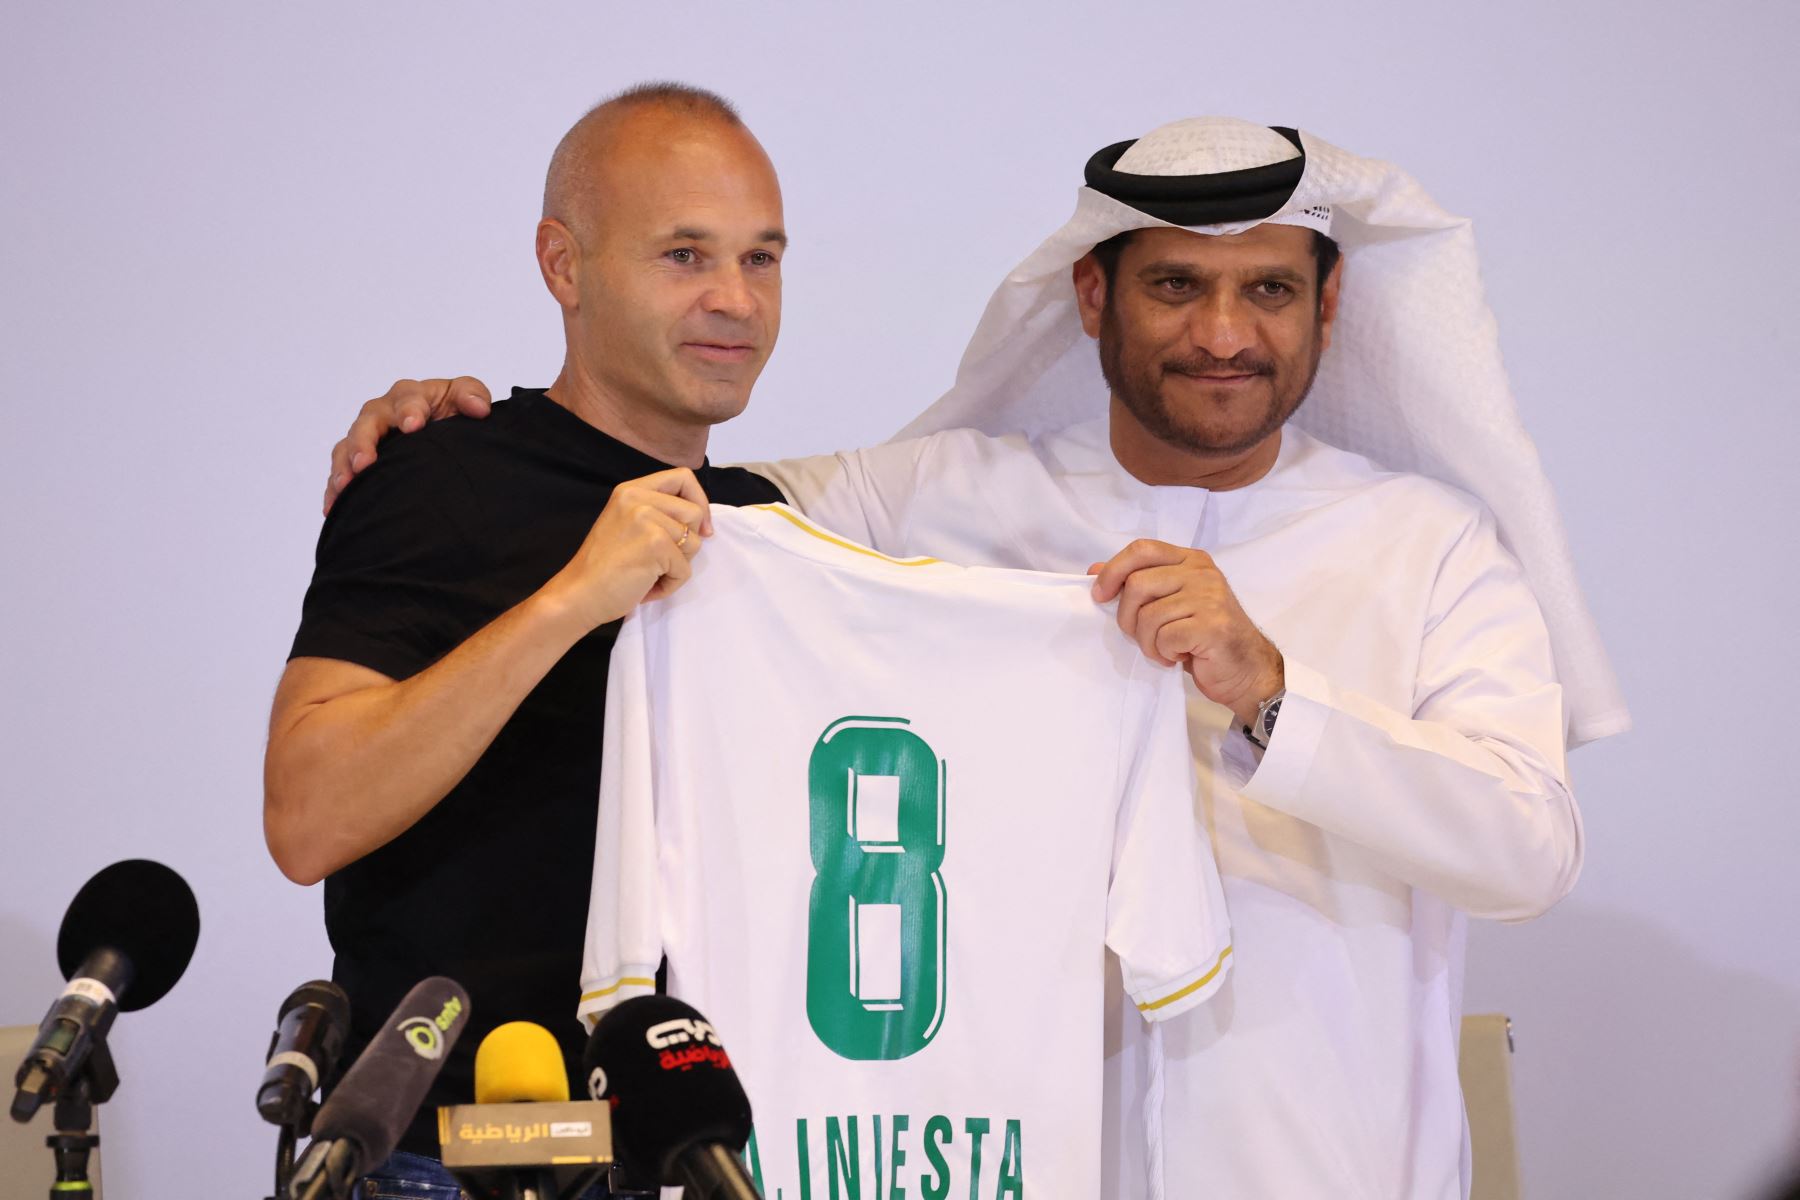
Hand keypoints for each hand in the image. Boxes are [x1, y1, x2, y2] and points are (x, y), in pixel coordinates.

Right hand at [324, 377, 493, 513]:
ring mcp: (366, 438)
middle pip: (367, 423)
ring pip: (347, 448)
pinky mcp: (356, 462)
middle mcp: (382, 414)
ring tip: (345, 485)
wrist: (443, 435)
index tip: (413, 426)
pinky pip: (340, 474)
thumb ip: (472, 395)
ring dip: (344, 467)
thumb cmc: (451, 412)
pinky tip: (333, 507)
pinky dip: (335, 491)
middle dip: (364, 442)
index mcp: (410, 396)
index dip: (409, 411)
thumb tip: (479, 409)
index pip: (407, 399)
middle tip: (366, 462)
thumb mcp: (465, 398)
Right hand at [543, 469, 714, 631]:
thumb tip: (702, 521)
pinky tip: (646, 586)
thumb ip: (657, 513)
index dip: (699, 501)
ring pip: (694, 543)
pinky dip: (670, 584)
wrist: (579, 594)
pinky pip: (684, 569)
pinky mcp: (655, 544)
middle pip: (694, 513)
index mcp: (631, 490)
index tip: (700, 526)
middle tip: (662, 560)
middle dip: (688, 542)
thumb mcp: (627, 524)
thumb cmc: (604, 567)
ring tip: (649, 574)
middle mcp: (637, 499)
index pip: (682, 477)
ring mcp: (646, 519)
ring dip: (677, 566)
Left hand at [1089, 539, 1283, 726]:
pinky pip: (1165, 637)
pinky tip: (1179, 657)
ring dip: (1148, 642)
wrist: (1246, 669)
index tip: (1101, 595)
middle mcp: (1202, 572)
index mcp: (1191, 560)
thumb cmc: (1204, 636)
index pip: (1142, 549)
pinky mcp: (1213, 625)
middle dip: (1127, 618)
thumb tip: (1094, 569)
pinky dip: (1163, 653)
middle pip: (1137, 584)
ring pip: (1148, 616)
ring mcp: (1210, 597)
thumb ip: (1137, 582)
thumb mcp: (1169, 603)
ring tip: (1165, 649)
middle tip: (1141, 636)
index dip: (1113, 570)